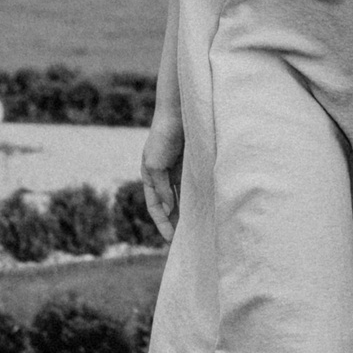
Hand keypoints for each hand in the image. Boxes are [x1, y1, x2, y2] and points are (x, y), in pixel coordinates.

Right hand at [141, 112, 183, 243]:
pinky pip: (192, 188)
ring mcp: (177, 172)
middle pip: (168, 206)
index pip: (155, 207)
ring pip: (181, 198)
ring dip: (186, 213)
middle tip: (184, 239)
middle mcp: (162, 177)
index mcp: (149, 177)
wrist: (178, 114)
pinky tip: (203, 209)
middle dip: (174, 222)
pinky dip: (195, 199)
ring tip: (195, 229)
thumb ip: (161, 187)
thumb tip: (169, 208)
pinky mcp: (190, 166)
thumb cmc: (162, 137)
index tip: (170, 238)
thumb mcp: (155, 164)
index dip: (162, 223)